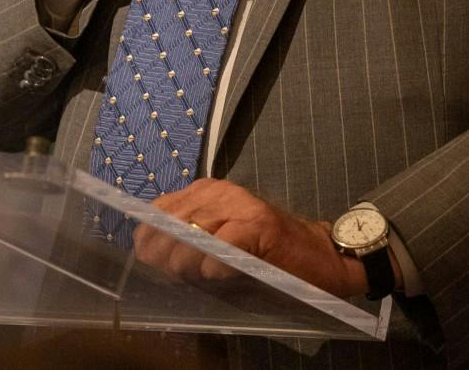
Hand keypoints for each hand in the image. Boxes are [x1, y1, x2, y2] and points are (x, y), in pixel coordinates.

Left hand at [133, 178, 365, 300]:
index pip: (157, 212)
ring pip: (192, 234)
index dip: (150, 241)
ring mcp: (241, 206)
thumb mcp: (218, 242)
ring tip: (199, 277)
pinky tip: (216, 275)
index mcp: (205, 191)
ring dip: (187, 264)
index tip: (156, 266)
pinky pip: (221, 246)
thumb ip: (186, 242)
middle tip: (178, 276)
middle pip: (170, 223)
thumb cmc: (265, 255)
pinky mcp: (260, 225)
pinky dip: (212, 266)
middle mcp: (220, 192)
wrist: (318, 256)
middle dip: (166, 256)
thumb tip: (149, 255)